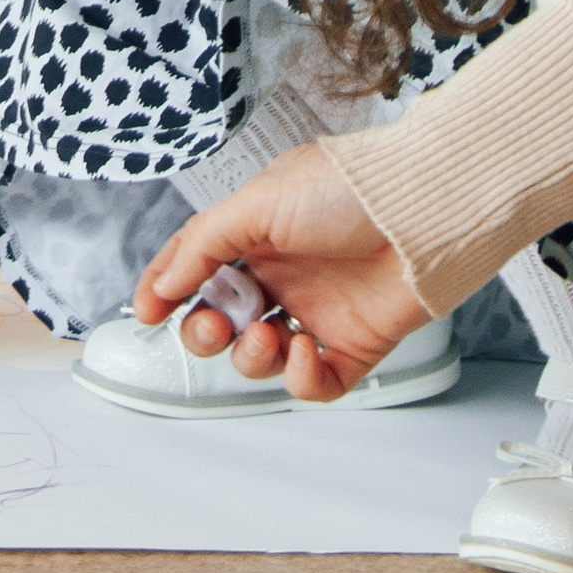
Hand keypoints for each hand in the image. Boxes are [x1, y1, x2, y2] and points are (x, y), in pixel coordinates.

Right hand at [132, 144, 428, 401]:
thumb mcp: (258, 202)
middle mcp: (282, 276)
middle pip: (222, 322)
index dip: (167, 291)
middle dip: (205, 333)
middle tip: (214, 326)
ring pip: (261, 358)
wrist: (424, 211)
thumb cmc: (348, 189)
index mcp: (255, 236)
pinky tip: (304, 352)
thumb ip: (202, 246)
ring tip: (268, 335)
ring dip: (250, 356)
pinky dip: (301, 378)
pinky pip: (314, 383)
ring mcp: (317, 313)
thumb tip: (163, 285)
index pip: (196, 268)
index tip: (148, 313)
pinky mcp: (352, 345)